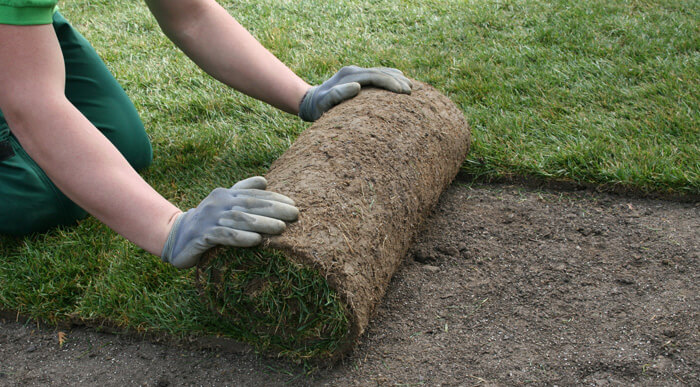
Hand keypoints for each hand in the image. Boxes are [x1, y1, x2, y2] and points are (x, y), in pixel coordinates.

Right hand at [161, 177, 297, 268]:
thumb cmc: (208, 221)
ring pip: (239, 220)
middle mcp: (217, 203)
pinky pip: (223, 236)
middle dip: (274, 209)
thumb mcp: (224, 204)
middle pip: (249, 205)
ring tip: (281, 228)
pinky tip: (256, 241)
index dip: (274, 198)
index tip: (293, 204)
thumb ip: (243, 191)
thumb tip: (264, 180)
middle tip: (294, 215)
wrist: (176, 238)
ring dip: (262, 223)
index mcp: (225, 194)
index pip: (254, 194)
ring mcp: (209, 219)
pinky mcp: (201, 236)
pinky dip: (240, 238)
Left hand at [298, 65, 412, 121]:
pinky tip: (400, 78)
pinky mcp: (356, 76)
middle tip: (411, 91)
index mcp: (349, 76)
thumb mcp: (324, 103)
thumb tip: (357, 87)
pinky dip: (389, 75)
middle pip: (380, 72)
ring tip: (411, 86)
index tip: (403, 92)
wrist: (309, 101)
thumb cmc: (318, 107)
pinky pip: (376, 73)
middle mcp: (353, 71)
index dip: (390, 83)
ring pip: (380, 71)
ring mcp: (355, 72)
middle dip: (397, 81)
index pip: (374, 77)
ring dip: (396, 77)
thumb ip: (338, 95)